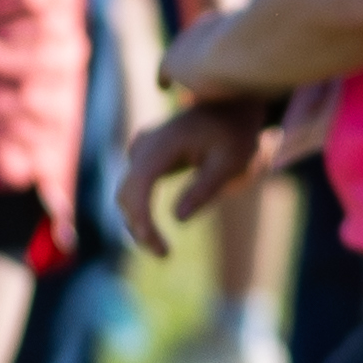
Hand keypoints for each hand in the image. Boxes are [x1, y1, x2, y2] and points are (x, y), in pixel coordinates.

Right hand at [120, 95, 277, 254]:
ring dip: (137, 222)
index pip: (140, 183)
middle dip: (139, 227)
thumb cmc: (236, 135)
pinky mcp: (145, 156)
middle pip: (127, 191)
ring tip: (161, 249)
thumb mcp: (231, 163)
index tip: (158, 245)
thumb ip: (205, 189)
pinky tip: (153, 232)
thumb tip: (178, 218)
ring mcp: (142, 148)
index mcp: (165, 142)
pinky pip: (133, 187)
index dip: (142, 217)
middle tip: (164, 255)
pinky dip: (139, 211)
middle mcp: (146, 143)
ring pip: (126, 192)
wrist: (232, 107)